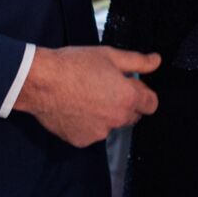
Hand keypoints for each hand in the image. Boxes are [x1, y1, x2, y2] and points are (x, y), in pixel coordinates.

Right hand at [14, 44, 159, 147]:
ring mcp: (99, 133)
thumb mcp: (109, 56)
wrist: (41, 82)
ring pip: (110, 124)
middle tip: (105, 87)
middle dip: (125, 104)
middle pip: (132, 115)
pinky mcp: (82, 141)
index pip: (151, 104)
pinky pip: (91, 132)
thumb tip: (156, 61)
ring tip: (86, 96)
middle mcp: (116, 119)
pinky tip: (75, 108)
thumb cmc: (74, 65)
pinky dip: (87, 123)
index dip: (143, 93)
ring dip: (105, 114)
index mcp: (127, 98)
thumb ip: (137, 61)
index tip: (130, 85)